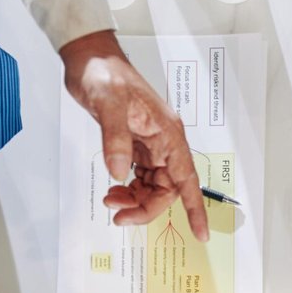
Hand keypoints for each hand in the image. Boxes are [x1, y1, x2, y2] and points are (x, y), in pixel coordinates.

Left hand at [60, 30, 208, 241]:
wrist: (90, 59)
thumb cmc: (106, 73)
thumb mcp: (110, 104)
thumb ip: (116, 140)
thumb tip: (118, 172)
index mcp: (168, 133)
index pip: (187, 178)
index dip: (196, 207)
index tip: (201, 233)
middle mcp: (163, 142)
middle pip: (166, 189)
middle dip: (146, 207)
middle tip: (120, 216)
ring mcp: (149, 145)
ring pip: (152, 187)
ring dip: (134, 200)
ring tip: (111, 201)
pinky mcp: (134, 145)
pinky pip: (138, 178)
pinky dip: (127, 189)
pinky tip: (112, 189)